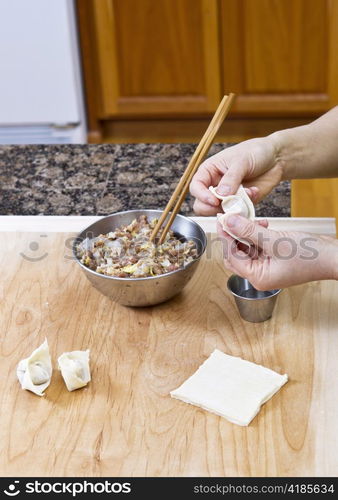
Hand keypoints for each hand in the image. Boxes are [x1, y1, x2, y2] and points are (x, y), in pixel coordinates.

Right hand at [190, 137, 283, 215]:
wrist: (276, 158)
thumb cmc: (254, 152)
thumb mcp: (241, 161)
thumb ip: (231, 178)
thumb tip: (221, 195)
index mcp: (209, 172)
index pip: (196, 187)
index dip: (202, 196)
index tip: (214, 199)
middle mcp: (215, 186)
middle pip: (202, 205)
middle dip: (214, 208)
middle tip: (227, 204)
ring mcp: (227, 197)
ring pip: (219, 212)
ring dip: (233, 207)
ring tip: (248, 192)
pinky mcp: (240, 205)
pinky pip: (237, 213)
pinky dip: (246, 207)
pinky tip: (254, 192)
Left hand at [219, 215, 337, 288]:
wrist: (333, 257)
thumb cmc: (309, 256)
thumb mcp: (274, 240)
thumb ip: (249, 231)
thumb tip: (228, 222)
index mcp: (257, 277)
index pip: (232, 255)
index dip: (225, 236)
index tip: (220, 219)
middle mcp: (260, 275)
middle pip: (236, 254)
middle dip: (233, 235)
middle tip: (231, 217)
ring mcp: (267, 268)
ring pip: (246, 249)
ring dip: (246, 233)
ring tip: (251, 219)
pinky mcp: (274, 260)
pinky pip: (258, 247)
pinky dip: (257, 235)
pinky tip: (261, 224)